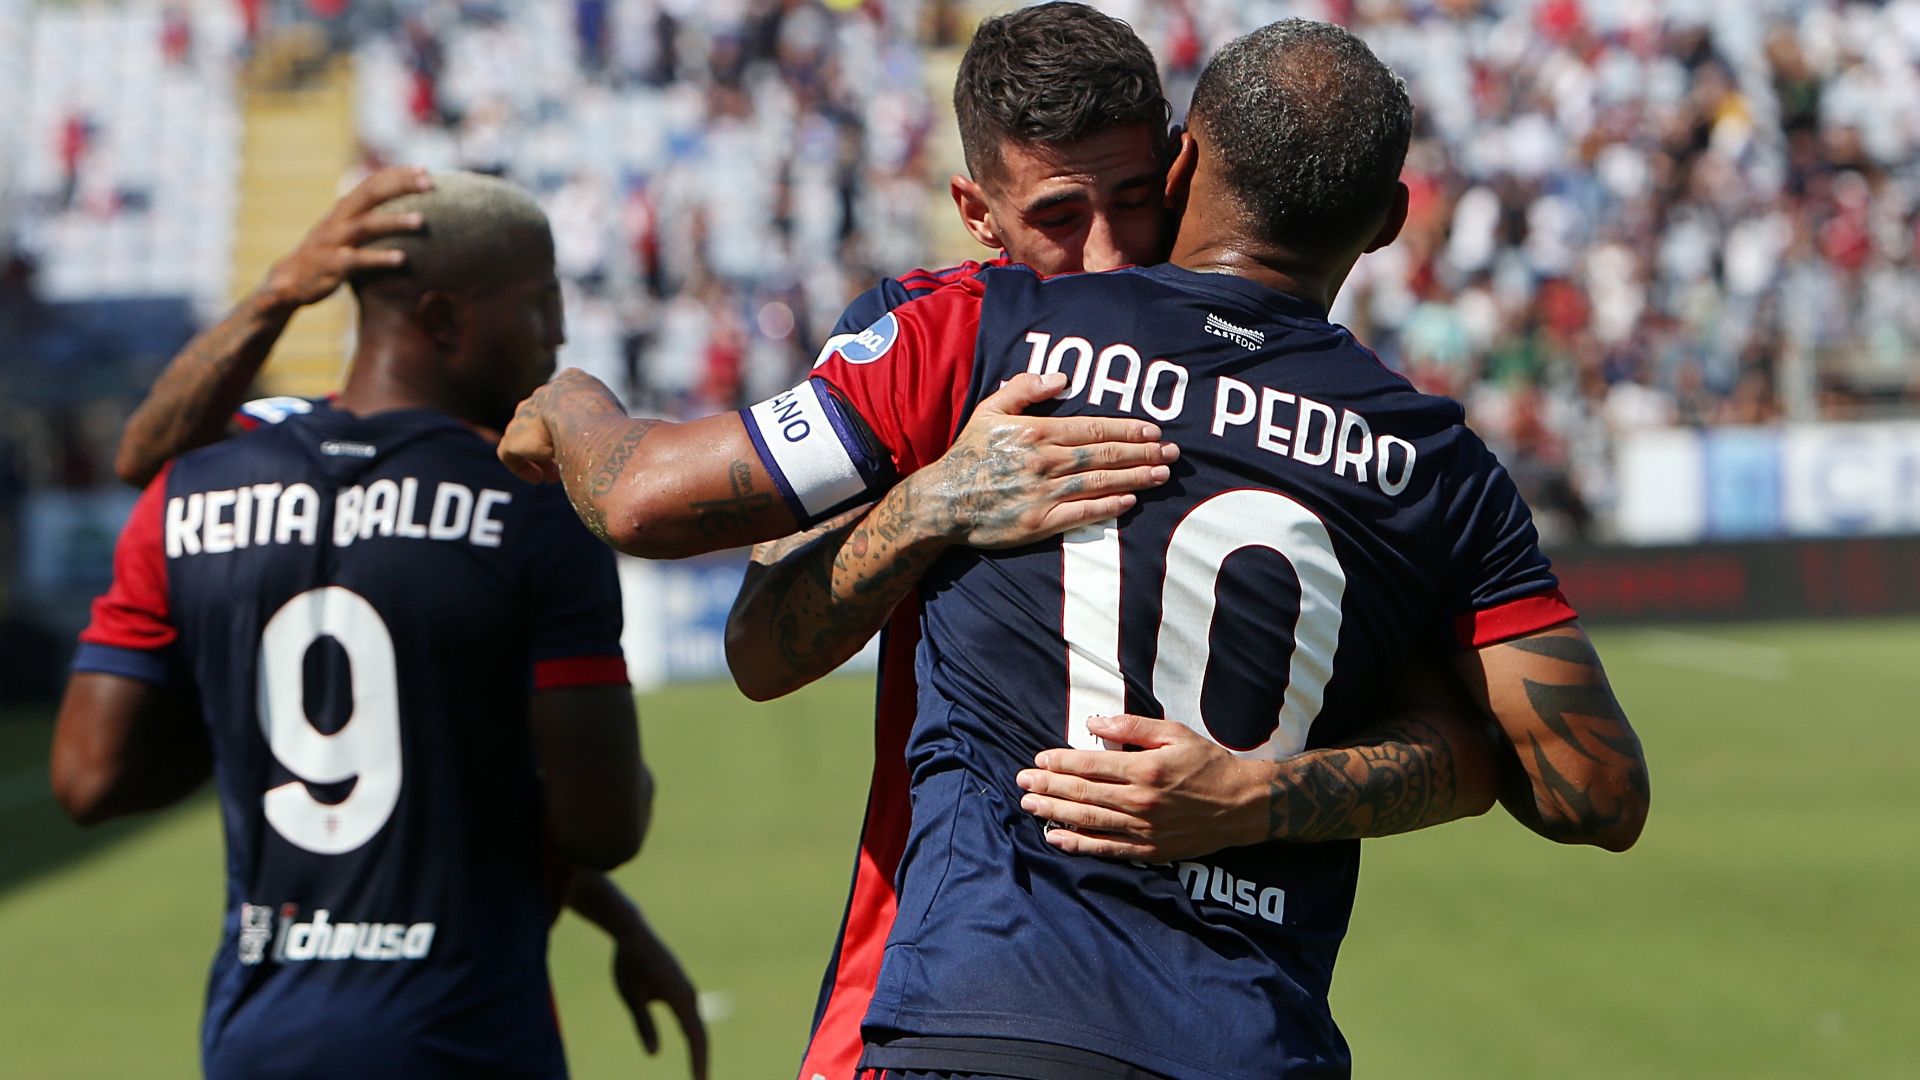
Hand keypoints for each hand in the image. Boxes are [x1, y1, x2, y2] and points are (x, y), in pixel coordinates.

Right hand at [259, 166, 432, 310]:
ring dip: (394, 221)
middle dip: (400, 185)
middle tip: (430, 183)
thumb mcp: (346, 231)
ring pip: (366, 224)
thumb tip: (403, 208)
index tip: (426, 169)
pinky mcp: (332, 265)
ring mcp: (334, 241)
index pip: (372, 183)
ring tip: (421, 221)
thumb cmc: (328, 254)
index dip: (397, 174)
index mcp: (344, 209)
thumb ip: (368, 217)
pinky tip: (402, 259)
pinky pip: (358, 259)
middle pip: (370, 194)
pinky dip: (380, 258)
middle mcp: (339, 219)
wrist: (290, 281)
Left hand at [498, 368, 620, 482]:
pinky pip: (511, 454)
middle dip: (556, 440)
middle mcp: (545, 392)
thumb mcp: (618, 412)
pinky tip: (538, 478)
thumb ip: (613, 420)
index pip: (570, 399)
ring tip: (553, 476)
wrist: (580, 419)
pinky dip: (523, 467)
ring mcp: (526, 414)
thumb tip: (625, 438)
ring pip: (528, 437)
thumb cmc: (608, 417)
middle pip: (547, 418)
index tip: (585, 440)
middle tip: (567, 460)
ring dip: (541, 457)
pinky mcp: (513, 438)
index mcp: (573, 380)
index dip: (578, 423)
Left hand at [610, 914, 709, 1079]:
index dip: (698, 1061)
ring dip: (699, 1048)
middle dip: (702, 1060)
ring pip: (698, 1025)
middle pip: (700, 1034)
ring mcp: (688, 990)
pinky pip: (692, 1016)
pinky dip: (694, 1035)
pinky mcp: (682, 987)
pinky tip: (692, 1046)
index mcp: (679, 998)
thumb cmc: (628, 964)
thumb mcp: (631, 997)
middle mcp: (690, 994)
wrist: (634, 933)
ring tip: (698, 1071)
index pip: (694, 1037)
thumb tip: (653, 1054)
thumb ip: (644, 1025)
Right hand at [918, 371, 1177, 547]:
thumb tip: (1061, 377)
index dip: (1127, 430)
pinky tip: (1130, 501)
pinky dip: (1108, 507)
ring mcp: (1043, 495)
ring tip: (1162, 475)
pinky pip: (1082, 513)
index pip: (1093, 429)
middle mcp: (1044, 463)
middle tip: (1172, 453)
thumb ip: (1025, 388)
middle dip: (1142, 453)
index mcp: (1036, 433)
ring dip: (1136, 478)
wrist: (943, 502)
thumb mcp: (989, 410)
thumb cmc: (968, 454)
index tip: (1153, 431)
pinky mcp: (1039, 523)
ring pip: (1100, 483)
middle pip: (1104, 456)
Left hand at [1015, 714, 1268, 860]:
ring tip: (1028, 806)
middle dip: (1047, 787)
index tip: (1038, 760)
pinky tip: (1055, 838)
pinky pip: (1106, 848)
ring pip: (1088, 821)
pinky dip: (1077, 844)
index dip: (1059, 763)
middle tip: (1021, 783)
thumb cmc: (1208, 763)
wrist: (1242, 805)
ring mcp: (1143, 829)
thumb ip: (1132, 727)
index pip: (1090, 765)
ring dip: (1053, 814)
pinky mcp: (1149, 850)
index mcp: (1145, 769)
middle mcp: (1141, 801)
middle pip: (1082, 794)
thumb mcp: (1175, 733)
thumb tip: (1093, 723)